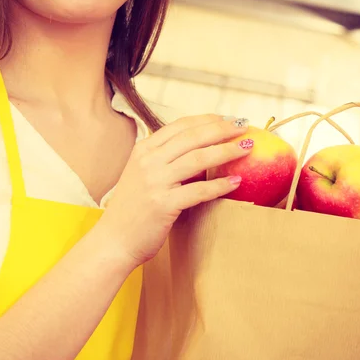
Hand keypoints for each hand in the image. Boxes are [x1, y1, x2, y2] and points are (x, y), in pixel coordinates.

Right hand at [98, 114, 250, 267]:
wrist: (113, 240)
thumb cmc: (133, 209)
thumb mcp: (142, 174)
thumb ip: (164, 158)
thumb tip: (200, 148)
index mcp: (144, 149)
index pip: (181, 126)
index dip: (207, 119)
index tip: (228, 118)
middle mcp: (148, 160)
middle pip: (193, 137)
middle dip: (222, 129)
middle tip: (244, 127)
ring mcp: (155, 181)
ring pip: (198, 158)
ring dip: (227, 151)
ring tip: (246, 149)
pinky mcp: (163, 204)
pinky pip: (199, 191)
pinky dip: (220, 185)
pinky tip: (236, 182)